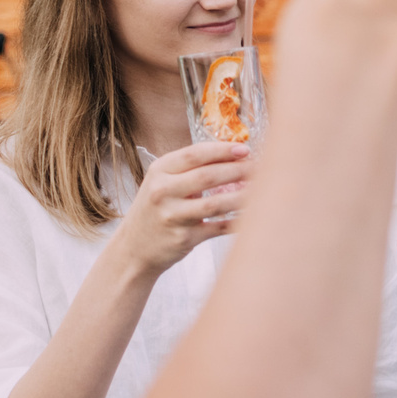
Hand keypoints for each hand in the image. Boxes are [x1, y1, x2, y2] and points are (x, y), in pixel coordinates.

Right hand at [114, 140, 250, 276]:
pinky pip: (219, 228)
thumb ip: (191, 169)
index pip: (195, 154)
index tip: (245, 149)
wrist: (134, 248)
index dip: (223, 150)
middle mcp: (163, 192)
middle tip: (260, 168)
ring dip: (243, 196)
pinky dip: (238, 222)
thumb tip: (236, 154)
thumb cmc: (157, 209)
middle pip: (208, 176)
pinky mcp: (183, 238)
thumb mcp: (163, 182)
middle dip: (238, 170)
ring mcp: (172, 216)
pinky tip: (253, 215)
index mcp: (159, 171)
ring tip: (262, 189)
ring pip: (216, 204)